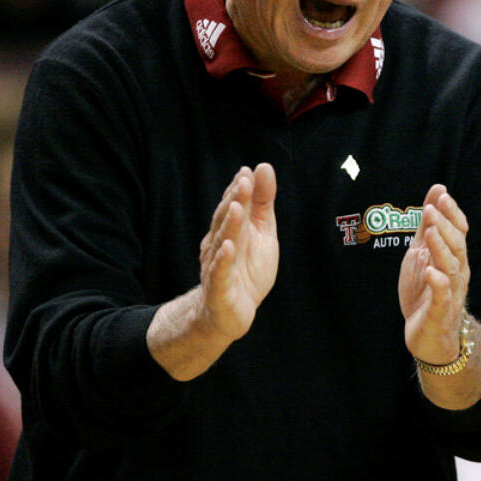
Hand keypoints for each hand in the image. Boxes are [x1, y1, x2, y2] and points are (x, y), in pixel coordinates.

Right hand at [199, 163, 278, 340]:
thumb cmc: (247, 269)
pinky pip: (220, 272)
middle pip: (226, 219)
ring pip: (222, 242)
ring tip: (237, 207)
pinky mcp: (219, 288)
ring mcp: (217, 265)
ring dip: (229, 224)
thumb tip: (263, 168)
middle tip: (243, 182)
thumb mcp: (262, 232)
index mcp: (231, 229)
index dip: (240, 189)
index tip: (247, 171)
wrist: (231, 312)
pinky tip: (228, 247)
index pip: (234, 205)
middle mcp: (220, 243)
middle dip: (234, 200)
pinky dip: (223, 260)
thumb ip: (263, 203)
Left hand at [399, 184, 469, 365]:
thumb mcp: (423, 252)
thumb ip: (429, 223)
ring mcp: (450, 293)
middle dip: (445, 226)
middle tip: (433, 209)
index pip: (459, 231)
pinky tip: (432, 272)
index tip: (441, 194)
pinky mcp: (439, 313)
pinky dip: (438, 284)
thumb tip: (437, 188)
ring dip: (441, 249)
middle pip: (456, 246)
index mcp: (454, 258)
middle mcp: (457, 273)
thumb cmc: (426, 291)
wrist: (429, 337)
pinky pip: (441, 297)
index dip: (452, 213)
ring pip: (451, 268)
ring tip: (431, 232)